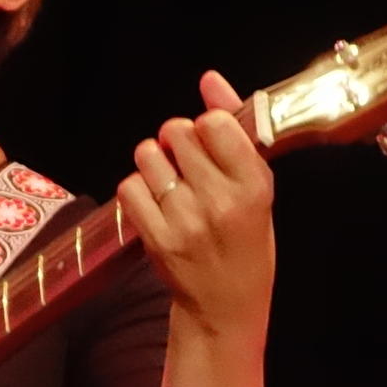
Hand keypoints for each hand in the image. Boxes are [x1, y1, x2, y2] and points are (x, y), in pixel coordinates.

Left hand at [118, 71, 274, 344]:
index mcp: (254, 186)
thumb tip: (209, 79)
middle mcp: (219, 202)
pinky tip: (157, 204)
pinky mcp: (155, 238)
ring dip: (155, 162)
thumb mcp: (257, 187)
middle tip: (190, 166)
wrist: (226, 307)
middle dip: (178, 140)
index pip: (213, 122)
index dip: (207, 127)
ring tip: (172, 184)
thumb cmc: (247, 242)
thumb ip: (235, 130)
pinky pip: (129, 186)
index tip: (213, 145)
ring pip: (148, 154)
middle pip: (175, 131)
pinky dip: (138, 189)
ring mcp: (184, 221)